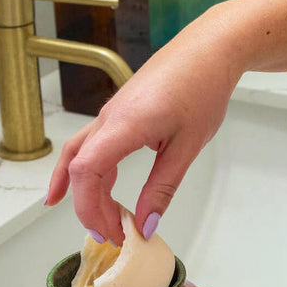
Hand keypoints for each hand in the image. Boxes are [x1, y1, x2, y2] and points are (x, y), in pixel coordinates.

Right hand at [45, 16, 243, 245]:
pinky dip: (88, 172)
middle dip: (89, 208)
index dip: (91, 208)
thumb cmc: (202, 88)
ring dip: (83, 191)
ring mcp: (111, 114)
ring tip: (96, 223)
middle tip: (113, 237)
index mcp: (124, 125)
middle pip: (77, 168)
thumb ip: (163, 188)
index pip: (86, 172)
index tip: (115, 233)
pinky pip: (92, 146)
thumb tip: (146, 225)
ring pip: (79, 156)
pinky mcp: (119, 113)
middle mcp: (109, 118)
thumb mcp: (187, 147)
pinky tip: (90, 189)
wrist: (209, 49)